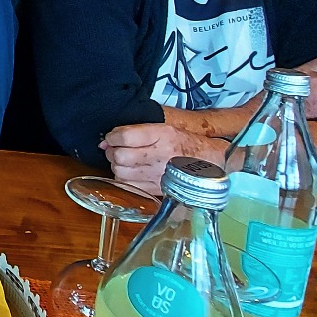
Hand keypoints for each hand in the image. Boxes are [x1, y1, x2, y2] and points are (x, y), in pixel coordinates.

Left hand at [100, 123, 226, 195]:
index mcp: (161, 135)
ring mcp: (158, 174)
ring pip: (121, 172)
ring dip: (117, 166)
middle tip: (117, 150)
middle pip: (119, 156)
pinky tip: (131, 174)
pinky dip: (124, 179)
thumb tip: (106, 141)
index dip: (112, 137)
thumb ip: (133, 131)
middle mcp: (160, 155)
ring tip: (126, 162)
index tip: (112, 138)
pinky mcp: (157, 188)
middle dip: (112, 152)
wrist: (210, 161)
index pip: (124, 136)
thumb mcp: (163, 128)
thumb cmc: (184, 143)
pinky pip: (129, 186)